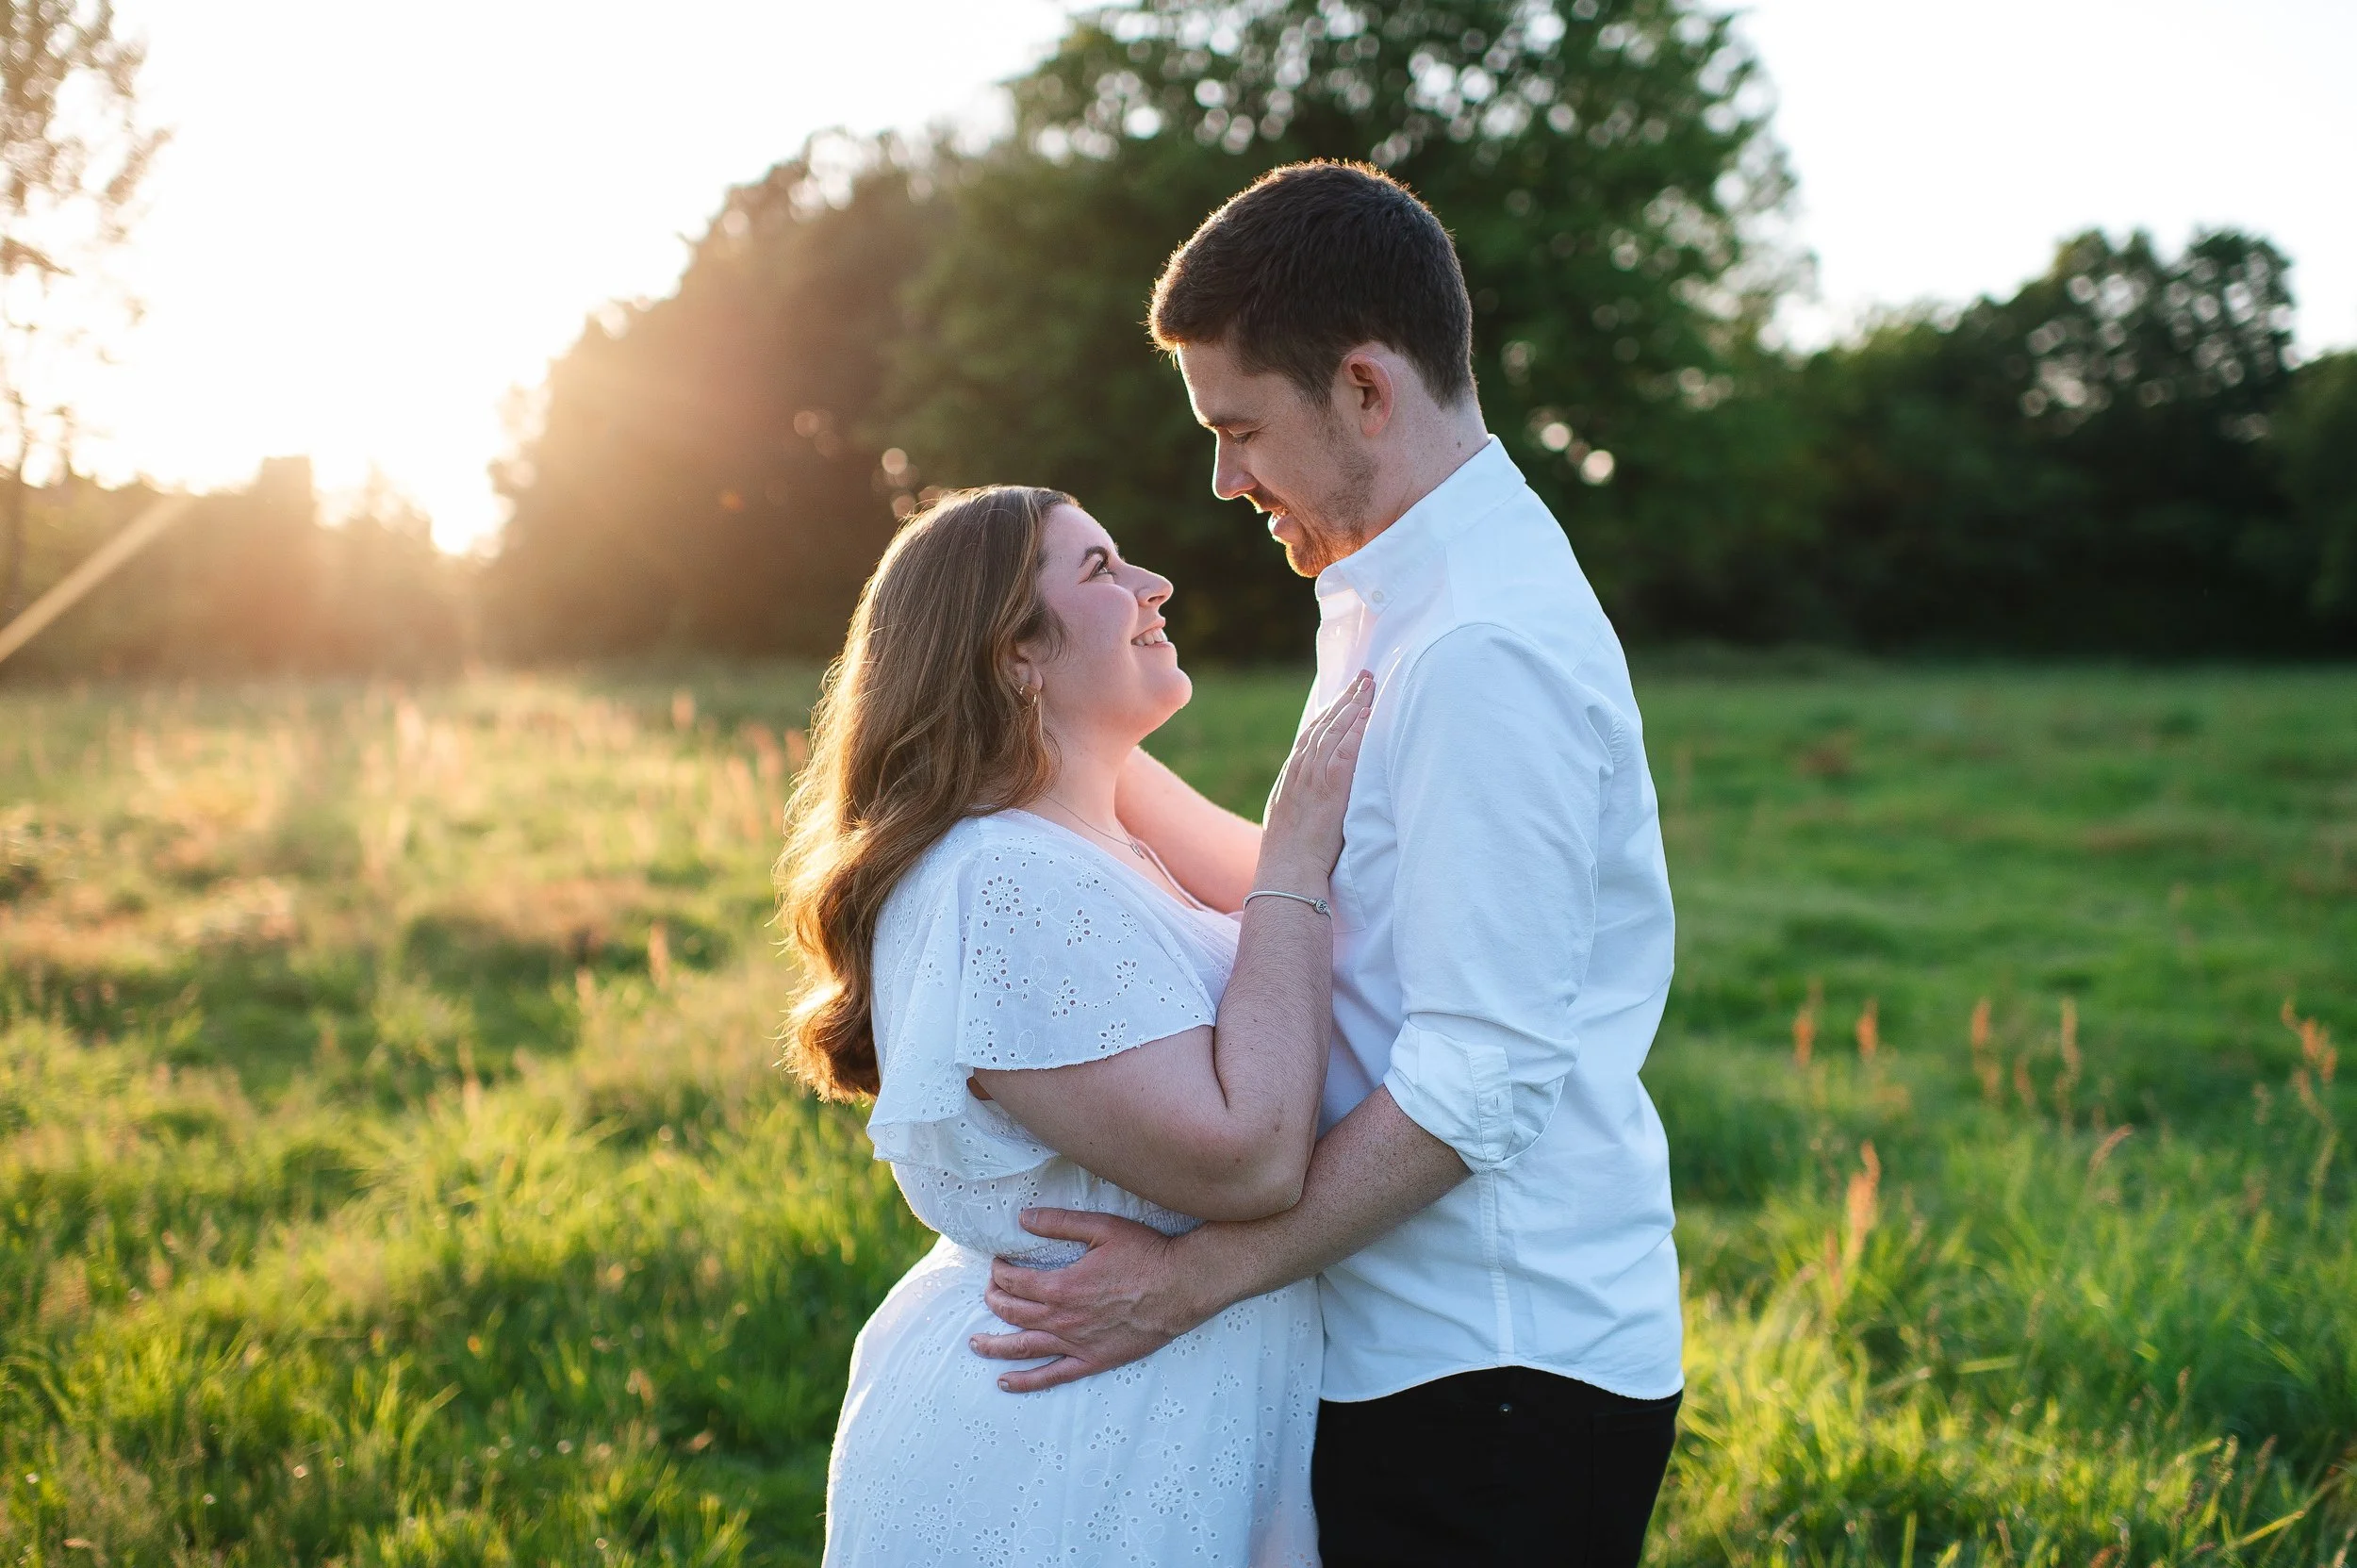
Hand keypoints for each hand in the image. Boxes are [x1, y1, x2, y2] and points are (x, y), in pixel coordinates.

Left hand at [970, 1208, 1218, 1391]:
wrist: (1181, 1287)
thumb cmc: (1145, 1253)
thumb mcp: (1101, 1227)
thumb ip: (1059, 1223)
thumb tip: (1023, 1218)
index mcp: (1061, 1286)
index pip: (1014, 1282)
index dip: (999, 1272)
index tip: (998, 1264)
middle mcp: (1062, 1319)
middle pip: (1013, 1313)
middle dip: (994, 1301)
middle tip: (988, 1293)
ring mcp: (1076, 1343)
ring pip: (1023, 1347)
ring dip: (994, 1346)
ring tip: (975, 1344)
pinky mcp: (1093, 1361)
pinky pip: (1052, 1376)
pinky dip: (1025, 1382)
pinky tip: (1005, 1382)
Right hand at [1257, 670, 1372, 889]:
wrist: (1286, 872)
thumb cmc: (1290, 858)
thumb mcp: (1290, 822)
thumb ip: (1302, 803)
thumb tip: (1315, 803)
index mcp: (1291, 777)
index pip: (1311, 735)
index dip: (1328, 713)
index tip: (1342, 697)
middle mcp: (1300, 771)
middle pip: (1324, 724)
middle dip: (1344, 698)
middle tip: (1363, 677)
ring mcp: (1314, 776)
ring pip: (1335, 730)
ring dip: (1354, 704)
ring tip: (1370, 684)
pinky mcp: (1331, 786)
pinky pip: (1347, 750)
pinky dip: (1358, 729)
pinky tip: (1370, 714)